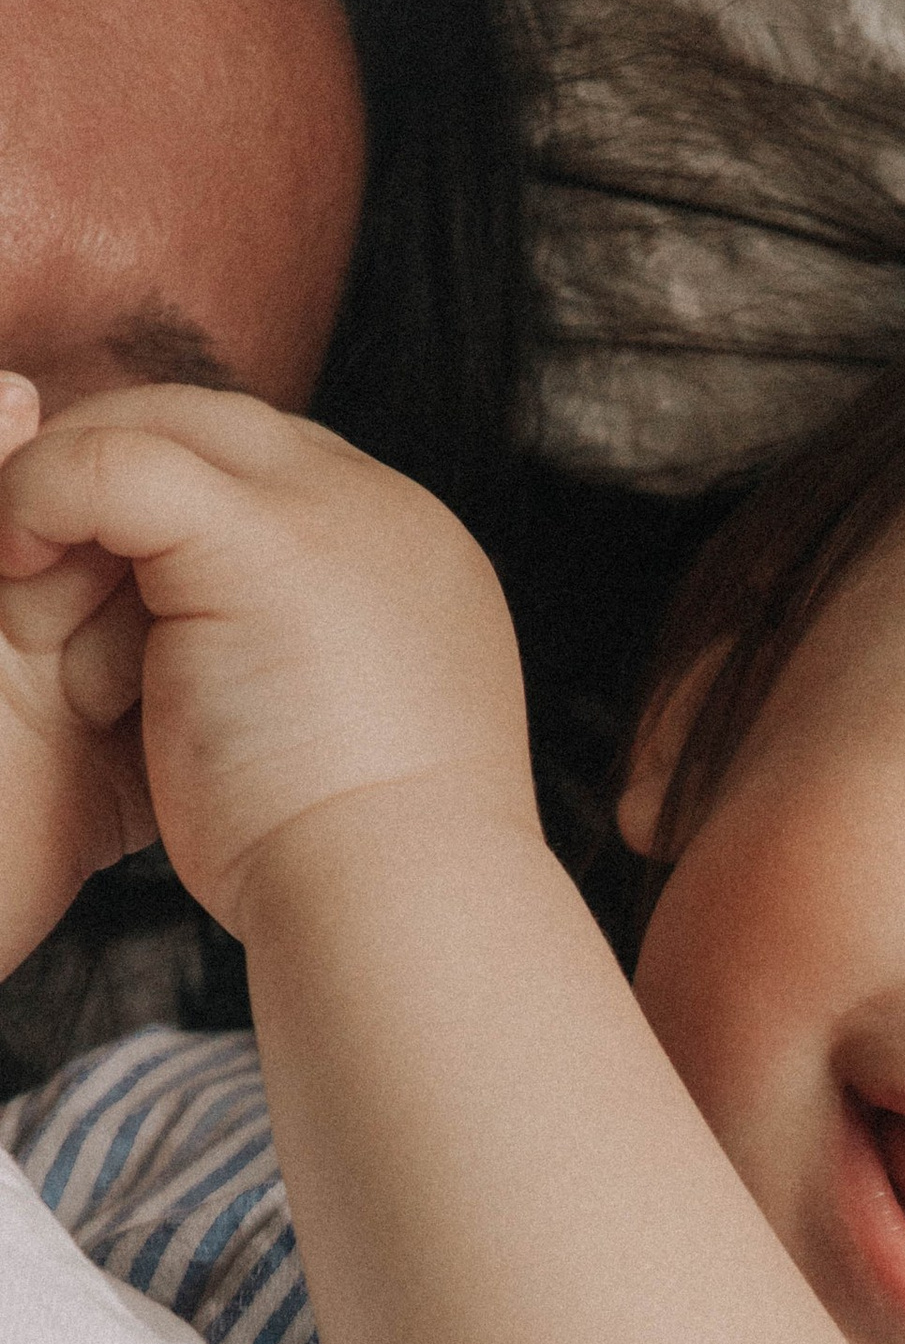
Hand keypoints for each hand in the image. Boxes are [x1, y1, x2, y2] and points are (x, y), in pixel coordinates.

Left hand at [0, 379, 535, 939]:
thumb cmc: (371, 878)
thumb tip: (260, 664)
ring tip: (19, 570)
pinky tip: (13, 564)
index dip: (186, 504)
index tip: (110, 572)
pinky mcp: (258, 537)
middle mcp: (391, 513)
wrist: (408, 913)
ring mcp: (333, 510)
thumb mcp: (362, 752)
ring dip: (80, 483)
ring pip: (168, 430)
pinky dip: (42, 494)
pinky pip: (113, 464)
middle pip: (225, 430)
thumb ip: (323, 678)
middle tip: (37, 549)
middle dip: (122, 472)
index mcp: (424, 565)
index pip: (286, 473)